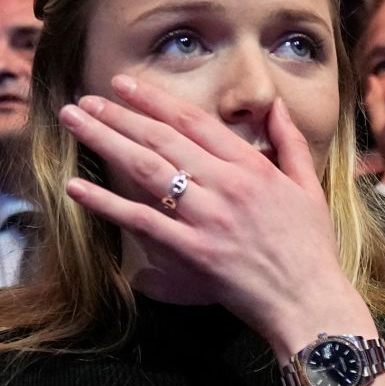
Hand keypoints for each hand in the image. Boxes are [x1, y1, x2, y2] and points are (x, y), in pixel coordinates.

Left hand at [60, 74, 362, 355]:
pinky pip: (141, 220)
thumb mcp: (309, 188)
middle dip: (118, 114)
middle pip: (162, 139)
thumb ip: (290, 142)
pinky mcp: (193, 250)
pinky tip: (76, 187)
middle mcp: (227, 186)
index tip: (124, 85)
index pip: (195, 122)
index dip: (155, 100)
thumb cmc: (311, 248)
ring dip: (104, 141)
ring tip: (73, 122)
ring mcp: (208, 218)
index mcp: (254, 168)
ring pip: (147, 170)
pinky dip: (106, 203)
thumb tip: (274, 104)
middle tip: (84, 100)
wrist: (308, 300)